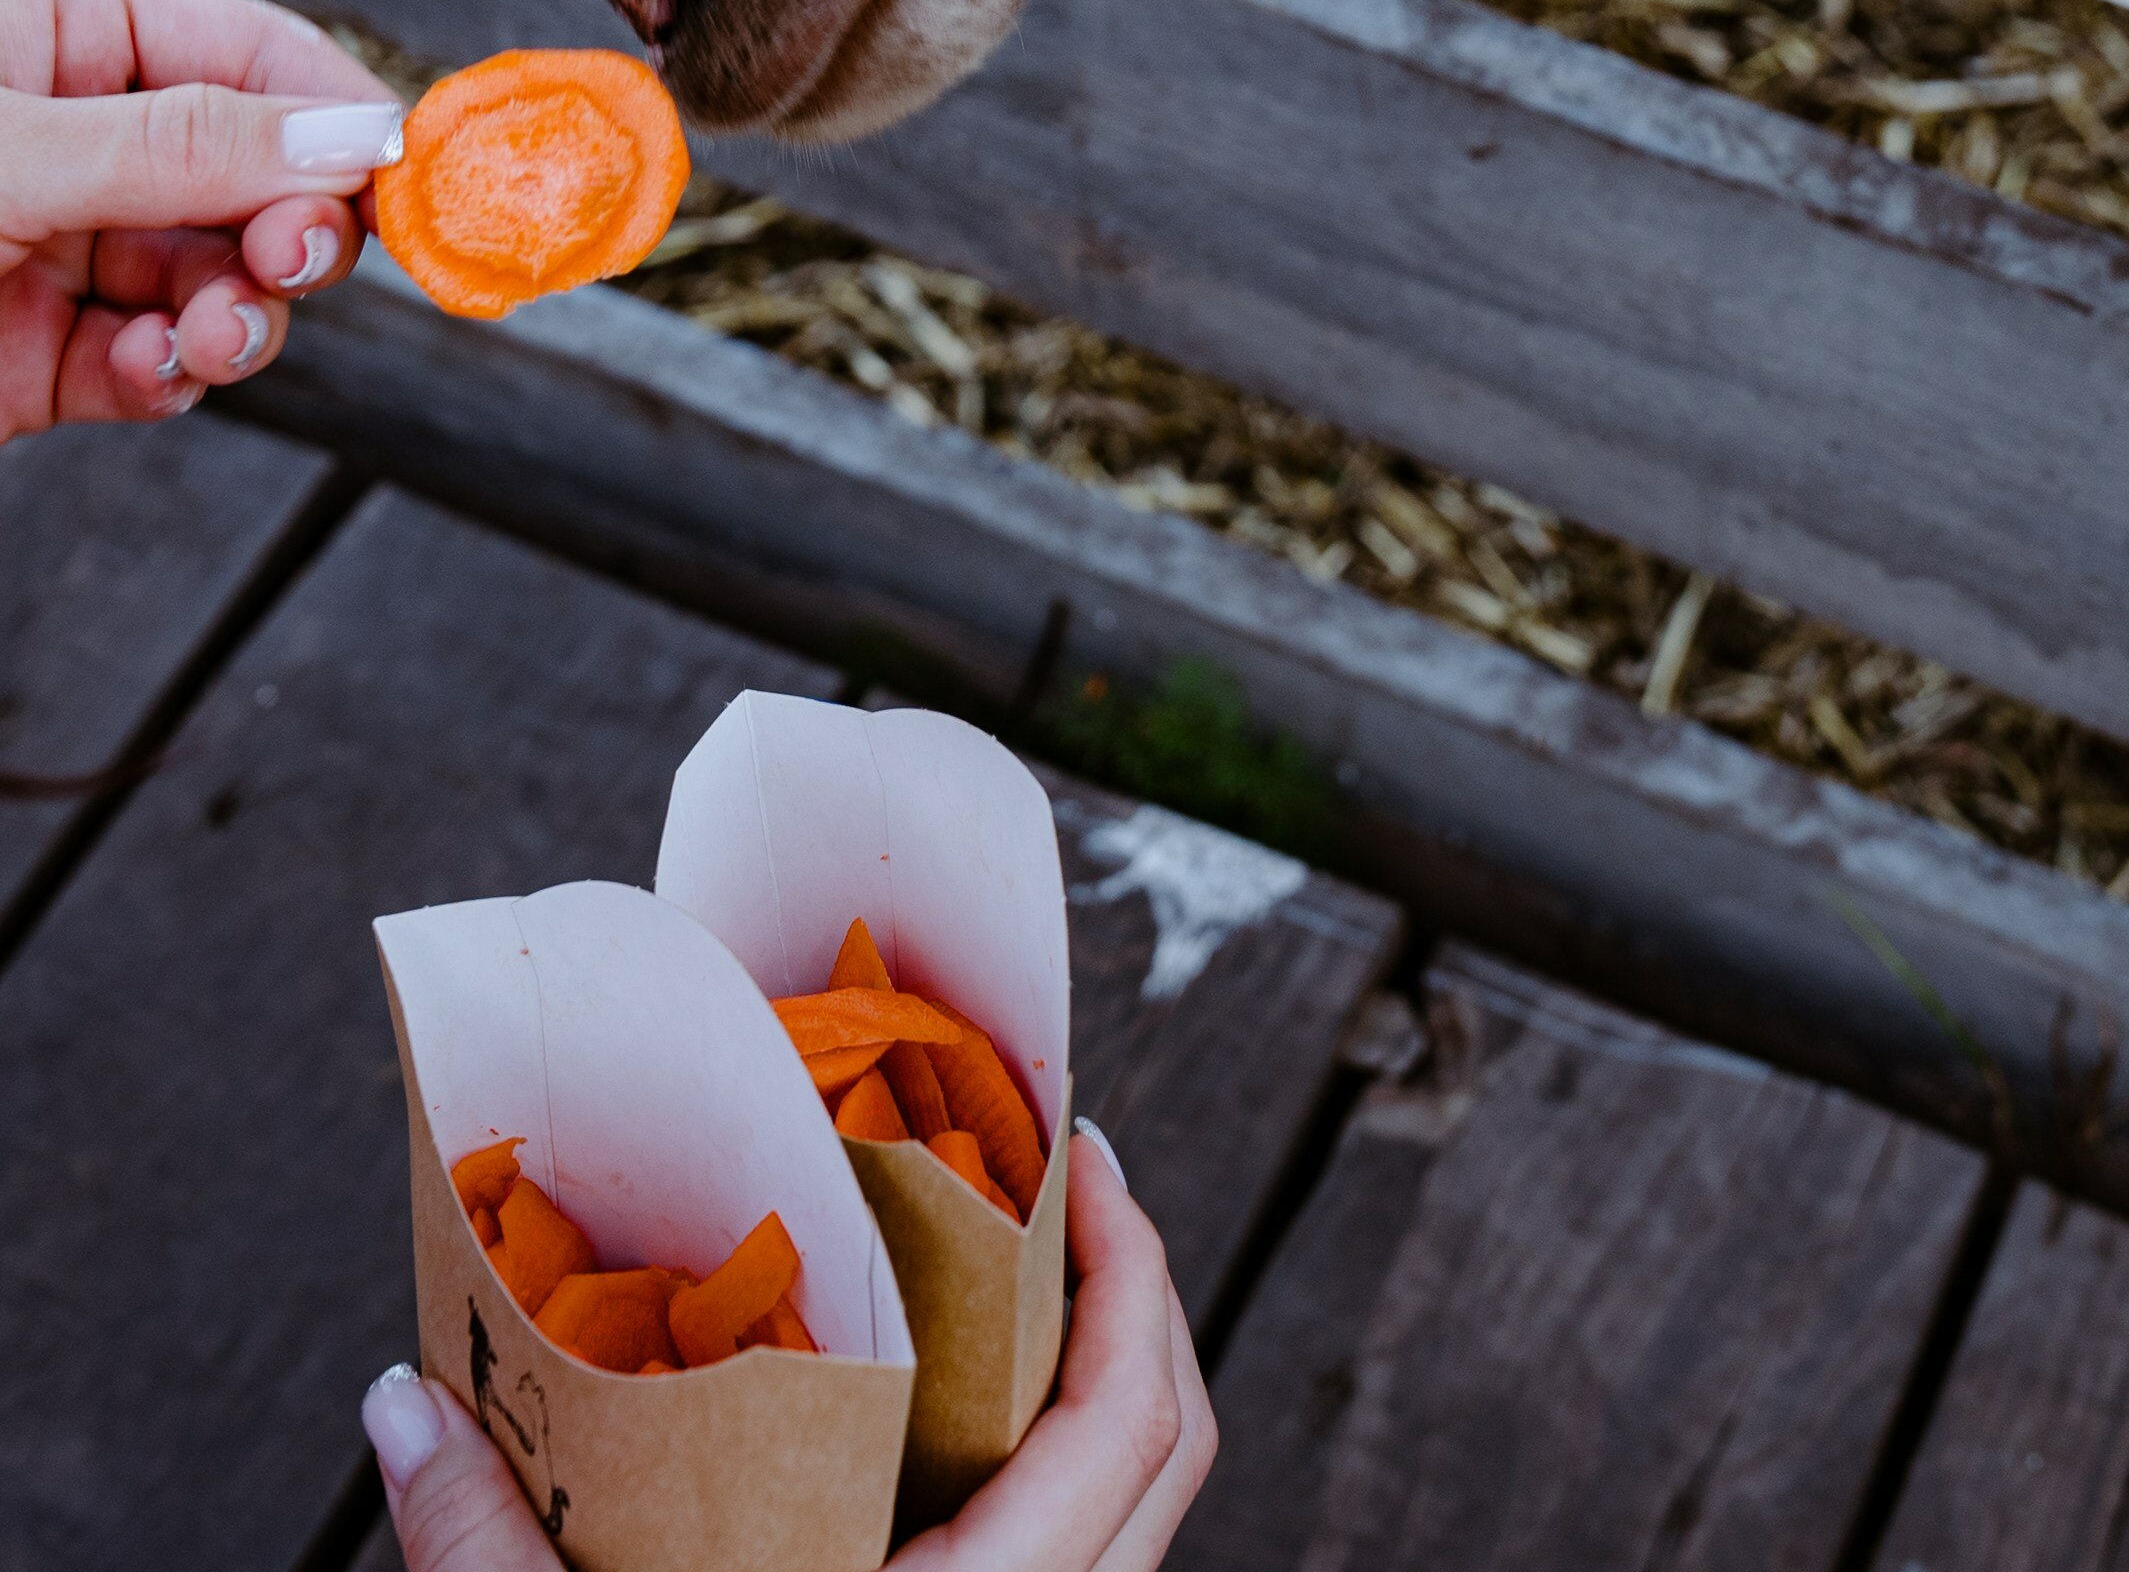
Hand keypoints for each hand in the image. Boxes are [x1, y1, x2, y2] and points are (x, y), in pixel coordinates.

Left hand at [0, 0, 399, 442]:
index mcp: (68, 25)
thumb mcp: (10, 149)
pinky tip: (148, 368)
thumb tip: (349, 134)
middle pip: (257, 172)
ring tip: (217, 334)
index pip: (253, 52)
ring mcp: (62, 244)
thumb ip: (179, 144)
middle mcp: (80, 130)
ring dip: (242, 315)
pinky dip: (172, 374)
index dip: (340, 114)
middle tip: (293, 259)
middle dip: (293, 226)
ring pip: (220, 277)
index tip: (417, 179)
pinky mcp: (38, 353)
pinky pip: (151, 361)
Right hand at [361, 1128, 1216, 1571]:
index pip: (1131, 1426)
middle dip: (1136, 1295)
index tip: (1089, 1154)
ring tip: (1005, 1282)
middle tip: (1058, 1183)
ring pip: (1135, 1517)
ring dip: (1096, 1384)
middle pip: (1171, 1451)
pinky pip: (1076, 1570)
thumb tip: (401, 1400)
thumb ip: (486, 1549)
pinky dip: (1049, 1473)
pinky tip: (951, 1429)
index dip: (1138, 1272)